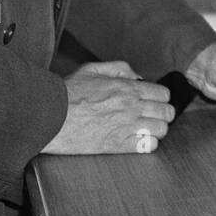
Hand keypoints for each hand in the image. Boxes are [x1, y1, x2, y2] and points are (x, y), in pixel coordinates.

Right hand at [43, 61, 174, 154]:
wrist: (48, 116)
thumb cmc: (67, 93)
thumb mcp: (93, 70)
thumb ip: (119, 68)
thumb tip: (138, 77)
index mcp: (127, 87)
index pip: (163, 94)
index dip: (160, 98)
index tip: (153, 102)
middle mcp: (131, 106)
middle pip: (167, 113)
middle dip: (162, 114)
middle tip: (151, 117)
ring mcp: (126, 126)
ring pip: (161, 130)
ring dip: (156, 130)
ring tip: (145, 130)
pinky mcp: (118, 145)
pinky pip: (148, 147)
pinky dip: (146, 144)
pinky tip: (136, 141)